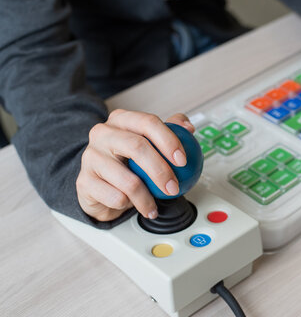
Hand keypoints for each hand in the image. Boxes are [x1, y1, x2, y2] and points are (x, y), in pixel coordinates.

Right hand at [76, 110, 194, 221]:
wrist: (97, 184)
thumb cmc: (126, 162)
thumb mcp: (148, 143)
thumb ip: (170, 131)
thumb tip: (188, 128)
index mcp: (121, 119)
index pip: (148, 123)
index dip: (169, 140)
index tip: (182, 160)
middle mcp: (103, 133)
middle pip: (137, 147)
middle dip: (161, 170)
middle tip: (174, 188)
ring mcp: (90, 157)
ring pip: (128, 180)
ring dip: (147, 199)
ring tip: (155, 207)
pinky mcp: (84, 181)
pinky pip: (116, 197)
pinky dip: (130, 206)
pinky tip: (136, 208)